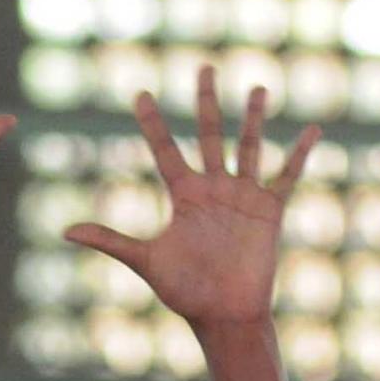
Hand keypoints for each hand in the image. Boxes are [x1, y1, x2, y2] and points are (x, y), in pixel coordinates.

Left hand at [65, 68, 319, 328]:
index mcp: (184, 196)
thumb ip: (110, 241)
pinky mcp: (270, 209)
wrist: (223, 314)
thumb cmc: (184, 291)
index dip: (152, 123)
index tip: (140, 94)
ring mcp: (243, 195)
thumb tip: (65, 232)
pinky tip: (314, 130)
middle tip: (204, 66)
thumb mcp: (145, 260)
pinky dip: (301, 154)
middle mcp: (213, 188)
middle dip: (206, 102)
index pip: (164, 150)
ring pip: (248, 146)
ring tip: (258, 89)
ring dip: (253, 118)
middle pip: (208, 134)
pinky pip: (288, 175)